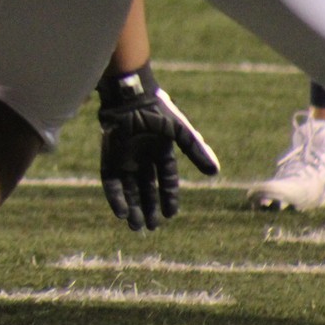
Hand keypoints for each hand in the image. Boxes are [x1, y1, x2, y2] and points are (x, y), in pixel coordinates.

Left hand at [97, 68, 220, 230]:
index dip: (168, 197)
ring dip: (132, 207)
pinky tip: (121, 213)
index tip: (171, 215)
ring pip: (128, 188)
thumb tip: (215, 172)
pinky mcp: (109, 157)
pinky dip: (116, 197)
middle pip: (146, 188)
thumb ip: (196, 150)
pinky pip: (111, 181)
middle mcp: (142, 156)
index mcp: (160, 150)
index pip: (166, 179)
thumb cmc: (157, 110)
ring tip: (136, 227)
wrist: (131, 97)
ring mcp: (125, 157)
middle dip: (149, 207)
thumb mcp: (181, 132)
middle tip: (151, 228)